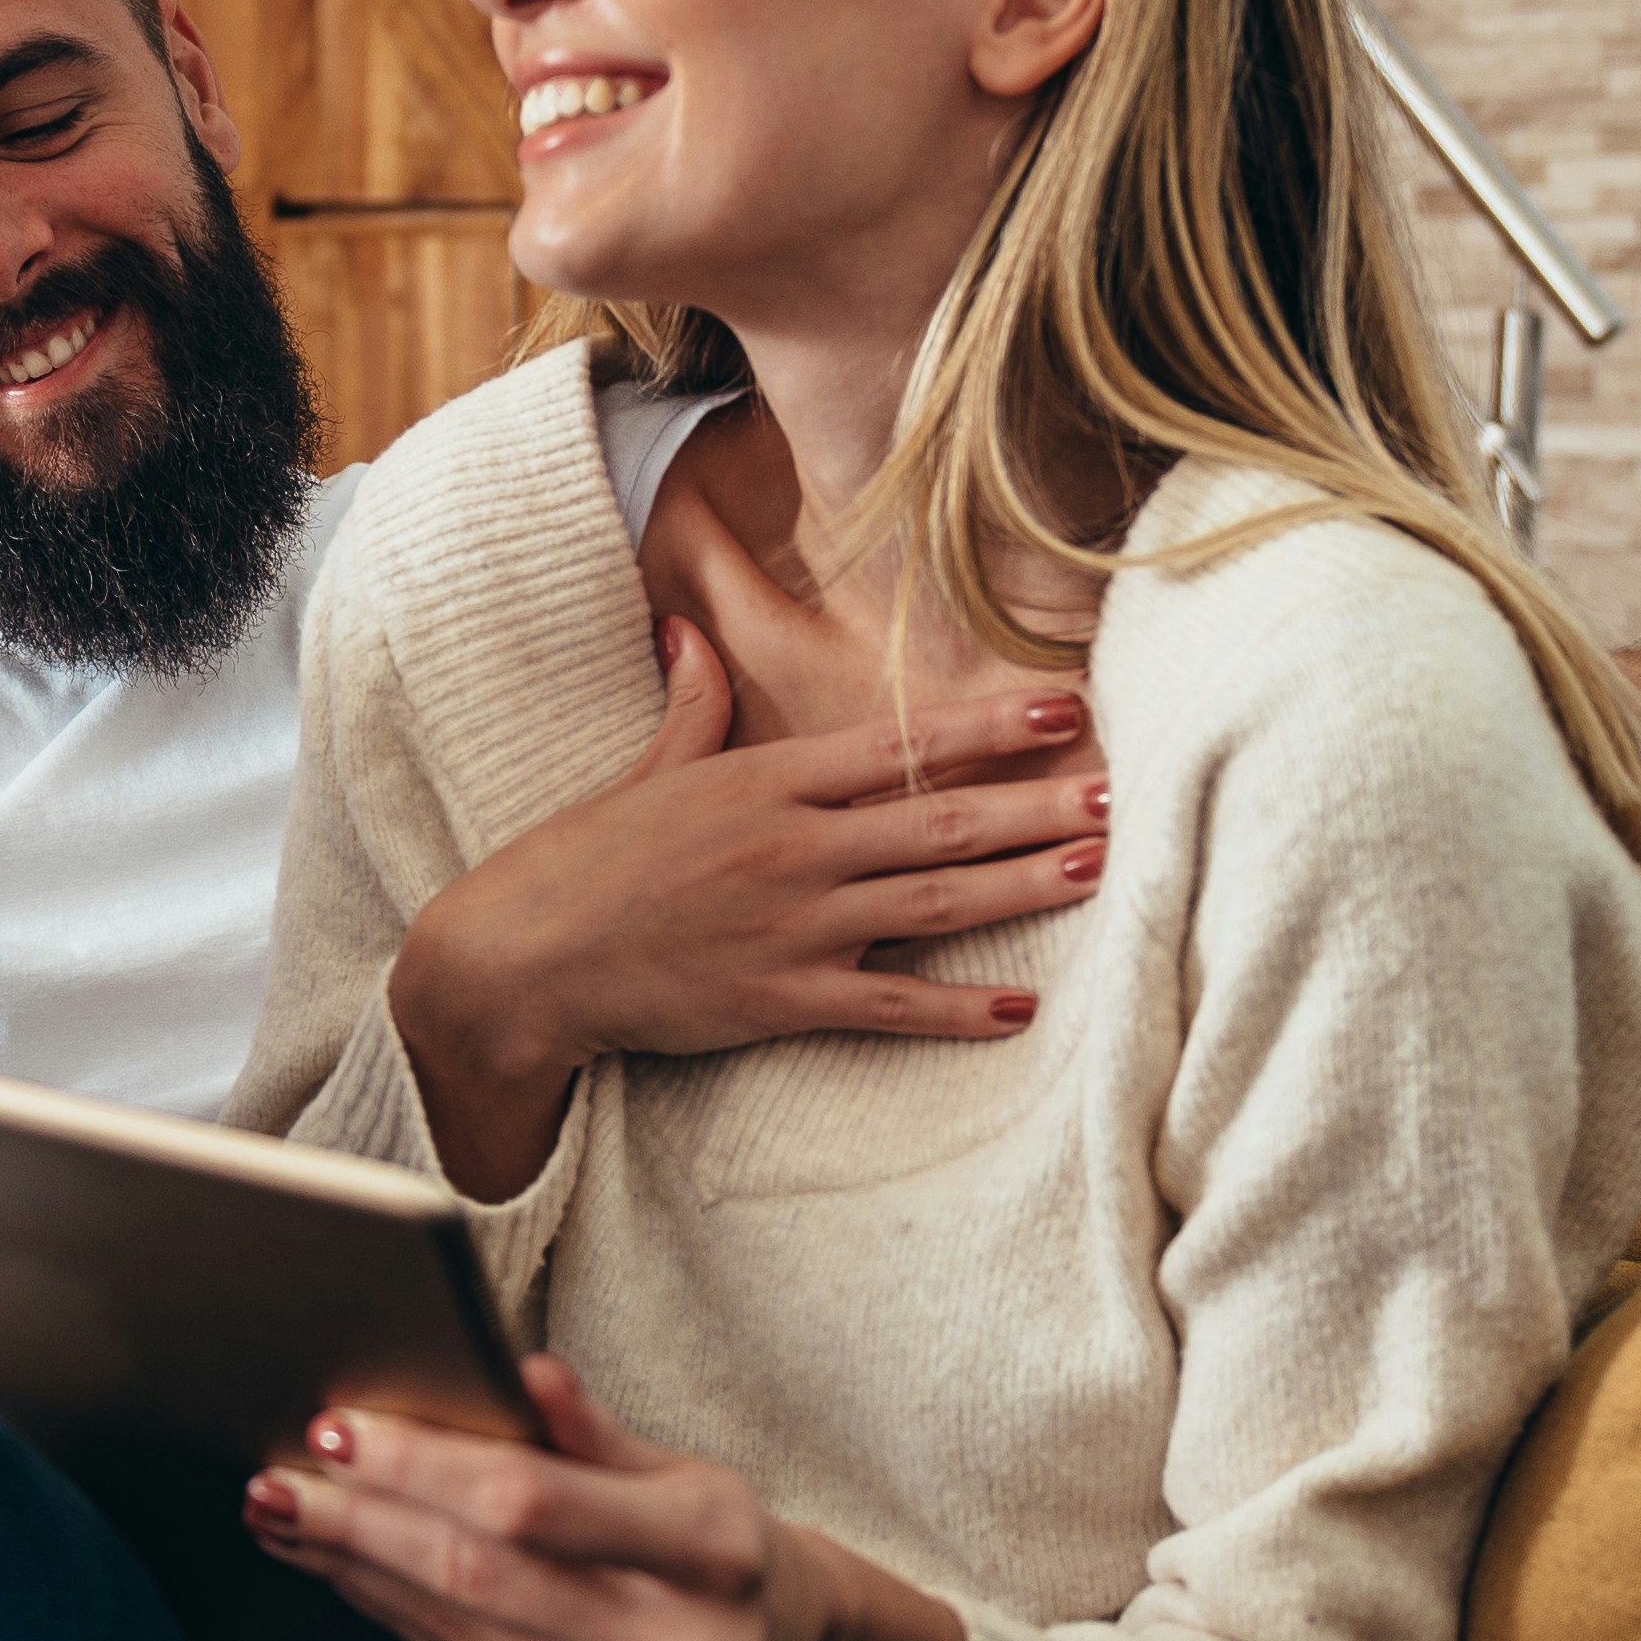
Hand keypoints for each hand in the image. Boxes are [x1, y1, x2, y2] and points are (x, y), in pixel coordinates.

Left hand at [245, 1358, 965, 1640]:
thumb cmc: (730, 1558)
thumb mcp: (694, 1478)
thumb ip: (596, 1438)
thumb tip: (518, 1372)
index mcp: (714, 1554)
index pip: (534, 1506)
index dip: (424, 1468)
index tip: (338, 1431)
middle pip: (479, 1578)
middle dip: (361, 1525)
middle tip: (276, 1481)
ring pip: (459, 1637)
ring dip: (358, 1575)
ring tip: (287, 1521)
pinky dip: (400, 1625)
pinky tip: (351, 1578)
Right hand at [383, 622, 1104, 1199]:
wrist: (523, 958)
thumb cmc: (581, 861)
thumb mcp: (644, 771)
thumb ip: (693, 704)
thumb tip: (688, 629)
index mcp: (764, 782)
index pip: (897, 748)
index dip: (985, 731)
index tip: (1059, 714)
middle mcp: (791, 849)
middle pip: (937, 823)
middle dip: (1033, 807)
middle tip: (1117, 794)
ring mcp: (791, 927)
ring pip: (933, 906)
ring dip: (1020, 887)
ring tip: (1094, 870)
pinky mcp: (779, 1000)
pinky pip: (889, 1007)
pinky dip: (957, 1011)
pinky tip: (1019, 1008)